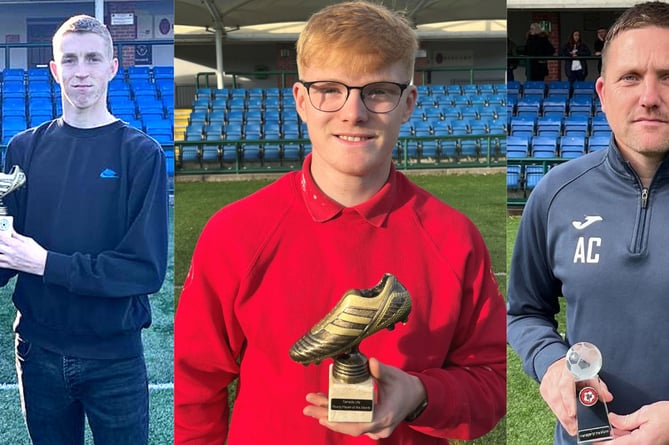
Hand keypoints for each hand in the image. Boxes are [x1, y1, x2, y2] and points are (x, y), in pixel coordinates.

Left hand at [0, 231, 46, 275]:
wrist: (42, 264)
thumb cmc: (37, 253)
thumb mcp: (29, 240)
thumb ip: (17, 236)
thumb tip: (11, 231)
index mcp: (15, 244)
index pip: (2, 237)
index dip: (0, 233)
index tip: (0, 232)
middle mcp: (11, 252)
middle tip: (1, 240)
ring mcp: (9, 260)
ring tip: (1, 249)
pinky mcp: (10, 266)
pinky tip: (0, 257)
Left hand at [303, 357, 425, 438]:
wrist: (417, 397)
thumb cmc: (405, 386)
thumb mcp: (394, 376)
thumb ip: (381, 371)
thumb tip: (371, 362)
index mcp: (385, 416)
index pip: (360, 423)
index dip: (341, 422)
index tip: (324, 416)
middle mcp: (379, 426)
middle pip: (349, 426)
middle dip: (327, 416)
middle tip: (307, 408)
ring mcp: (376, 428)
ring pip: (349, 425)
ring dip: (330, 415)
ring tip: (311, 405)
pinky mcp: (372, 425)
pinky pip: (353, 423)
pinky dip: (339, 416)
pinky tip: (324, 408)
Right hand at [539, 358, 612, 435]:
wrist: (562, 364)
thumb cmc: (578, 371)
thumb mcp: (590, 375)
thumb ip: (599, 387)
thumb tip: (608, 398)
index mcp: (567, 369)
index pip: (565, 385)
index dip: (568, 400)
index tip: (572, 414)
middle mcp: (554, 375)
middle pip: (557, 397)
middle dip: (565, 414)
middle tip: (575, 428)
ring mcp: (547, 382)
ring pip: (552, 402)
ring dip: (562, 417)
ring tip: (572, 428)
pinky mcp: (543, 389)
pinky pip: (550, 404)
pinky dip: (558, 414)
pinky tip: (566, 422)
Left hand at [608, 401, 668, 443]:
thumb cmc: (668, 415)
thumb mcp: (644, 414)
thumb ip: (625, 420)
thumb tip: (611, 420)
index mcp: (641, 441)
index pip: (616, 444)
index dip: (605, 440)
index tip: (598, 436)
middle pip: (621, 444)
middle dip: (612, 435)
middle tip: (609, 424)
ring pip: (627, 443)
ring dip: (620, 436)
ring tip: (619, 424)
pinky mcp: (650, 444)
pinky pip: (635, 442)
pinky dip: (628, 436)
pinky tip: (626, 428)